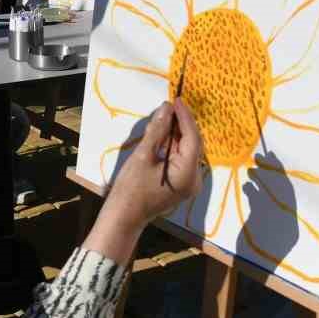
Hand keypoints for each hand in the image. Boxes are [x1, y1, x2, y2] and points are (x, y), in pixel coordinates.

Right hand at [103, 101, 203, 225]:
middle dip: (183, 124)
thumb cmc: (130, 188)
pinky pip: (183, 160)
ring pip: (188, 151)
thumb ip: (157, 131)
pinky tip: (166, 133)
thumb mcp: (143, 156)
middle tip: (171, 106)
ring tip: (167, 116)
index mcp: (187, 174)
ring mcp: (189, 184)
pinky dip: (175, 146)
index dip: (185, 118)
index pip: (192, 139)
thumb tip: (166, 108)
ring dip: (178, 134)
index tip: (176, 100)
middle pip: (193, 145)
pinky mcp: (182, 185)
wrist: (124, 216)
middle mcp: (194, 180)